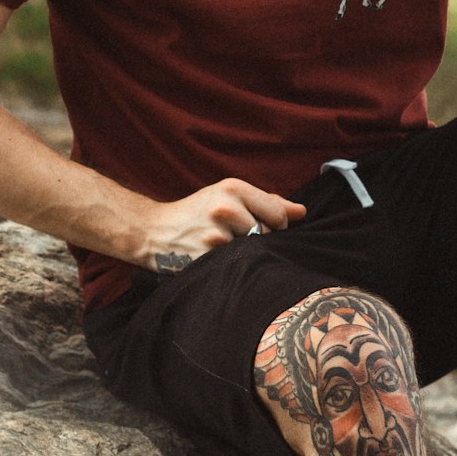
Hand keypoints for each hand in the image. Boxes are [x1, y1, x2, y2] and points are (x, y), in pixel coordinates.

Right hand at [136, 178, 305, 272]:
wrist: (154, 232)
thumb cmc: (197, 213)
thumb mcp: (229, 197)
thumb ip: (267, 202)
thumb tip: (302, 212)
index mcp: (233, 188)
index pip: (278, 214)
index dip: (276, 226)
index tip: (264, 229)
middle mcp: (225, 208)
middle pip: (266, 235)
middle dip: (256, 241)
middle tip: (232, 238)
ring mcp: (215, 234)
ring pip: (250, 253)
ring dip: (241, 255)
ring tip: (221, 247)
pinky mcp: (205, 257)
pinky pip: (233, 267)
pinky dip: (228, 267)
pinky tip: (213, 260)